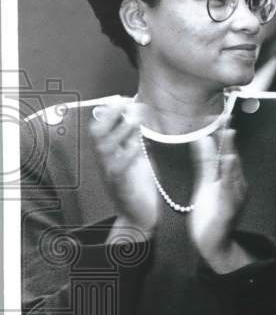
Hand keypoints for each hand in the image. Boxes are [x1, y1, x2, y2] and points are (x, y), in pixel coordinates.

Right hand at [90, 101, 158, 238]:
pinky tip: (138, 144)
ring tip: (136, 117)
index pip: (102, 126)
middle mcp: (106, 160)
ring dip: (120, 129)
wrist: (140, 217)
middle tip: (127, 101)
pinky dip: (127, 152)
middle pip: (97, 132)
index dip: (111, 110)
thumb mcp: (139, 158)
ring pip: (105, 146)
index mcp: (110, 152)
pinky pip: (118, 166)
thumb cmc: (140, 187)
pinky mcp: (119, 184)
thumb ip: (137, 139)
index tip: (126, 97)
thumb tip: (140, 116)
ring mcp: (109, 172)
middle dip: (110, 114)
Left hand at [188, 119, 249, 269]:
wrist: (214, 245)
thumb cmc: (211, 216)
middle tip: (226, 117)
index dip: (224, 134)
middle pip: (232, 157)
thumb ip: (205, 163)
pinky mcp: (229, 208)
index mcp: (230, 178)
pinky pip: (229, 189)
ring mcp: (235, 196)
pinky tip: (227, 162)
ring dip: (230, 152)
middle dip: (228, 138)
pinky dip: (229, 175)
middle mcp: (237, 185)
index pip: (227, 152)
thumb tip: (202, 139)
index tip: (221, 115)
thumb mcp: (206, 184)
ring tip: (228, 134)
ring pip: (233, 171)